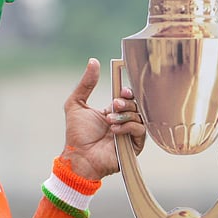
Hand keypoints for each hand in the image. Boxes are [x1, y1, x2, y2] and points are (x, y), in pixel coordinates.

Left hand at [59, 58, 144, 179]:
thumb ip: (85, 84)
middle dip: (127, 103)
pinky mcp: (135, 146)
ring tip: (109, 120)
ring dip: (125, 116)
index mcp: (114, 112)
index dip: (128, 93)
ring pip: (140, 117)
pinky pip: (141, 131)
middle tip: (115, 104)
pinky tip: (114, 130)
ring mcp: (130, 134)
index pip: (128, 98)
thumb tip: (93, 61)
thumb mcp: (76, 104)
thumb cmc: (76, 134)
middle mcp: (124, 122)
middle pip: (136, 105)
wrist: (78, 157)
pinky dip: (128, 127)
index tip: (121, 91)